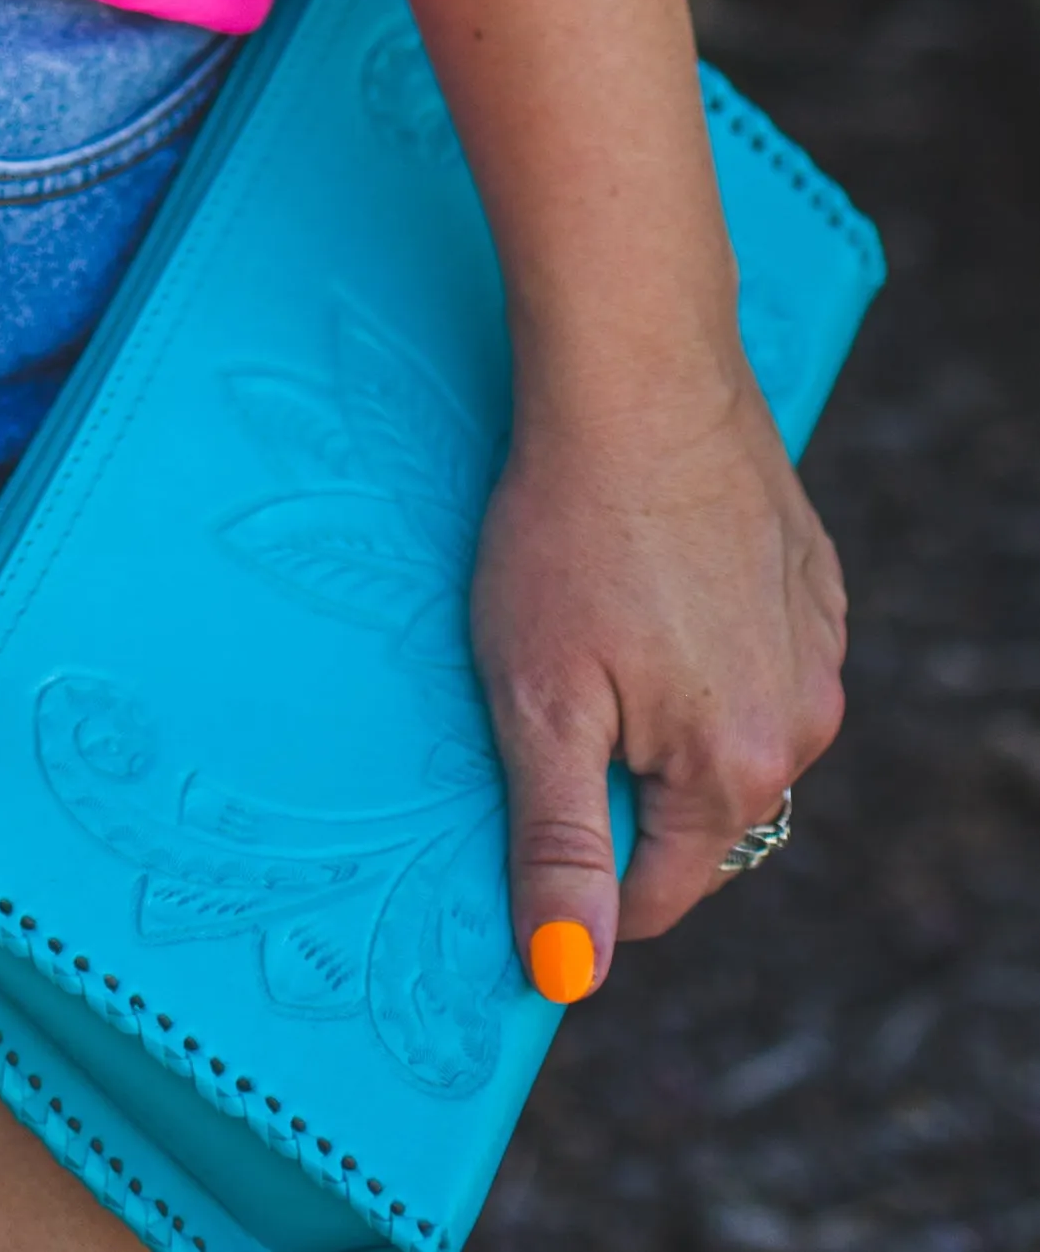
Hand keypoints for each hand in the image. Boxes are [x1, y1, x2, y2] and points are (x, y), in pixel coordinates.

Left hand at [469, 350, 846, 1000]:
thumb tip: (571, 976)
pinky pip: (758, 654)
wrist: (635, 372)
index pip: (662, 893)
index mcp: (733, 771)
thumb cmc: (567, 528)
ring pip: (733, 732)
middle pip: (704, 815)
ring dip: (672, 713)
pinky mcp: (815, 583)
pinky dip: (707, 642)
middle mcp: (801, 725)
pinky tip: (650, 578)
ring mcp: (817, 649)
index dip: (587, 879)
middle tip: (558, 694)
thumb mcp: (537, 699)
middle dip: (631, 787)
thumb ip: (559, 845)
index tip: (530, 819)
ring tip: (601, 624)